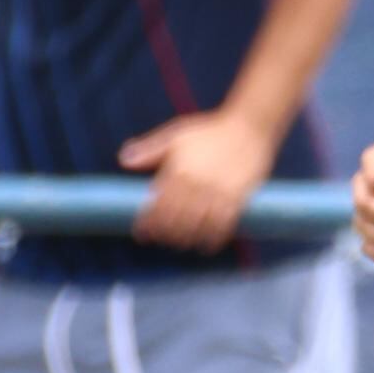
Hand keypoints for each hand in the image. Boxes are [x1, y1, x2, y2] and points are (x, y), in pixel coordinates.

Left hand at [125, 111, 277, 251]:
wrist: (250, 127)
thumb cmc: (210, 131)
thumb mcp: (176, 135)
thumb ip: (149, 149)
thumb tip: (123, 161)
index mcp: (178, 171)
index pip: (158, 205)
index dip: (148, 224)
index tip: (143, 234)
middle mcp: (197, 184)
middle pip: (176, 220)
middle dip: (166, 235)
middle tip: (163, 240)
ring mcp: (219, 192)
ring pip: (199, 225)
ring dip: (188, 239)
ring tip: (183, 243)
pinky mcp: (238, 197)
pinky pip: (224, 224)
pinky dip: (214, 238)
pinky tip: (208, 245)